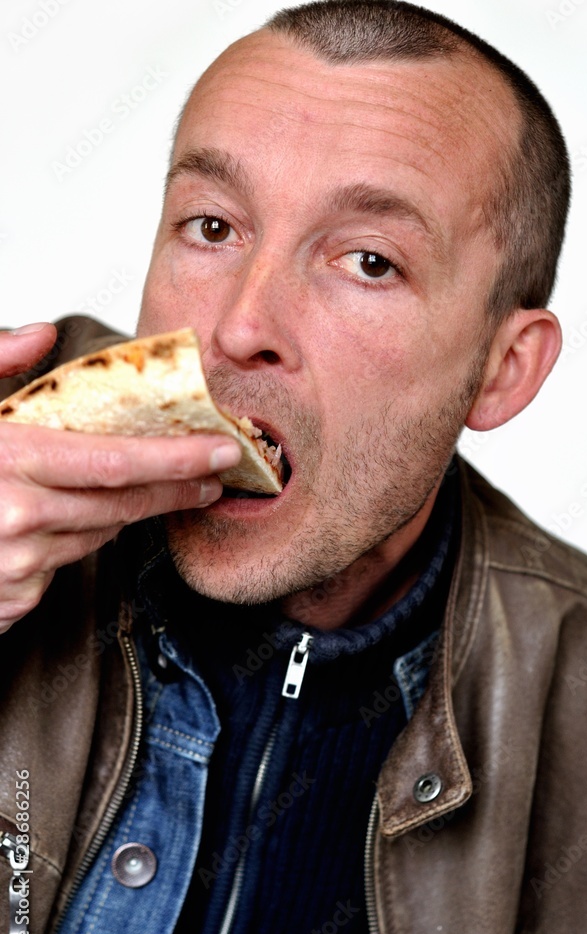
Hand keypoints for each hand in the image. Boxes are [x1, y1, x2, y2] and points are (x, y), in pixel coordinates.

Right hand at [0, 324, 240, 632]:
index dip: (175, 458)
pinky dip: (74, 539)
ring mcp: (15, 566)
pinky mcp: (13, 600)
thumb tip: (40, 334)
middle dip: (174, 490)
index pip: (114, 462)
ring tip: (143, 489)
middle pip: (121, 505)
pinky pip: (65, 565)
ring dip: (122, 512)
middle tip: (212, 474)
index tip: (219, 451)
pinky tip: (60, 520)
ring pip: (97, 535)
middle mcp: (17, 518)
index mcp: (7, 461)